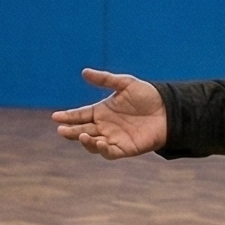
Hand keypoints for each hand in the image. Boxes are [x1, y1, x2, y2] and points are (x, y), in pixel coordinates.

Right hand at [51, 68, 168, 158]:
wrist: (168, 110)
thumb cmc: (147, 96)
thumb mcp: (126, 83)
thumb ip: (105, 79)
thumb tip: (84, 72)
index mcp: (102, 111)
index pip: (80, 115)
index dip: (68, 116)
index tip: (55, 116)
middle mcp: (104, 126)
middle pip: (82, 130)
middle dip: (71, 131)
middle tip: (61, 129)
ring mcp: (113, 138)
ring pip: (92, 143)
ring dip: (85, 141)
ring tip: (81, 135)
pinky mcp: (125, 148)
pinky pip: (109, 152)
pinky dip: (102, 149)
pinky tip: (99, 142)